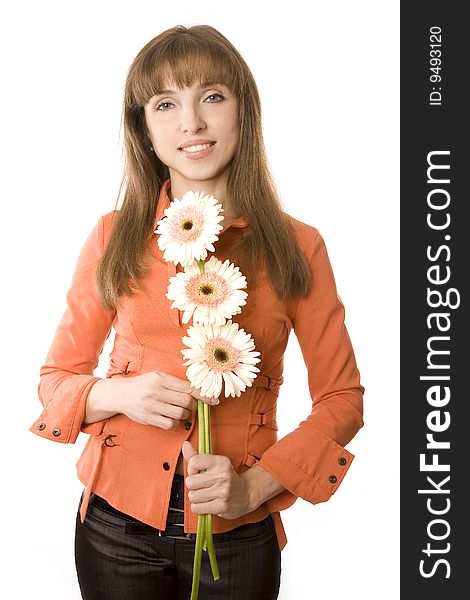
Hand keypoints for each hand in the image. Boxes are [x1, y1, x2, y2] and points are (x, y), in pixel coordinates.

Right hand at [86, 371, 218, 429]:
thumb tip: (198, 391)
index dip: (203, 395)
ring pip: (179, 414)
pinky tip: (172, 418)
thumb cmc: (143, 385)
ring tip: (180, 411)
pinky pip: (170, 424)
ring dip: (185, 415)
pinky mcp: (148, 418)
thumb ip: (175, 383)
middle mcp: (156, 391)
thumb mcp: (158, 377)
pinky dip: (175, 423)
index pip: (188, 387)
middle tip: (192, 406)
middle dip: (193, 405)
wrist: (120, 394)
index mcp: (161, 378)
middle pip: (186, 401)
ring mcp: (151, 405)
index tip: (214, 400)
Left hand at [182, 441, 253, 519]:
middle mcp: (222, 476)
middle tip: (203, 485)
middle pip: (190, 482)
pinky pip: (197, 508)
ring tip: (206, 495)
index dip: (192, 469)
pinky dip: (199, 507)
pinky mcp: (221, 506)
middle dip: (193, 486)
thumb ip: (197, 456)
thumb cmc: (227, 478)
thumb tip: (185, 445)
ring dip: (196, 498)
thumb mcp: (215, 463)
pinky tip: (208, 503)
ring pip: (192, 496)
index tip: (199, 473)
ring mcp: (223, 492)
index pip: (194, 462)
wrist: (246, 493)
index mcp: (220, 462)